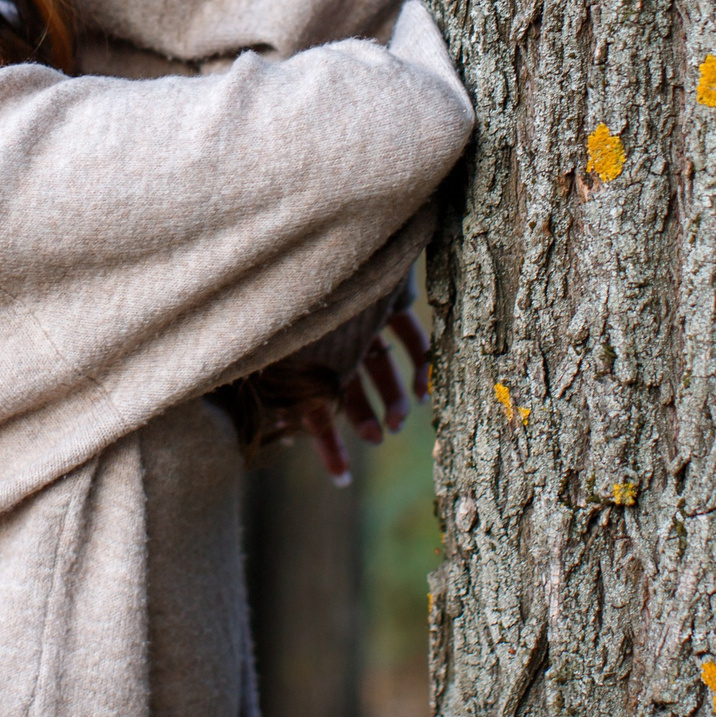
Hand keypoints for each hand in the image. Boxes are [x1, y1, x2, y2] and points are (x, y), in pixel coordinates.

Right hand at [295, 306, 432, 484]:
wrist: (320, 236)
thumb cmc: (292, 293)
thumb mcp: (288, 347)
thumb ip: (290, 382)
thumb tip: (287, 430)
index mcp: (302, 350)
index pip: (313, 404)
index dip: (328, 443)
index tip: (343, 480)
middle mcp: (333, 335)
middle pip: (350, 384)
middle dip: (364, 416)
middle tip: (377, 438)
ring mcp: (363, 317)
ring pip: (382, 364)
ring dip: (394, 397)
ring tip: (402, 421)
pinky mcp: (391, 297)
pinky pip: (412, 336)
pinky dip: (421, 363)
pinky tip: (428, 389)